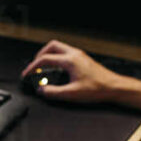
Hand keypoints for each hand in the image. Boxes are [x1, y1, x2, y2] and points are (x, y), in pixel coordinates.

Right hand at [21, 40, 140, 103]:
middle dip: (40, 55)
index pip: (45, 59)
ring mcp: (79, 55)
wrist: (114, 87)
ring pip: (59, 47)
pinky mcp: (83, 59)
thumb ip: (54, 92)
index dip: (32, 67)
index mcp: (70, 60)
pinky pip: (65, 52)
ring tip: (44, 67)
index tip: (27, 74)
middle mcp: (74, 54)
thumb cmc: (98, 89)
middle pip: (51, 46)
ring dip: (49, 55)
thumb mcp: (72, 94)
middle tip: (35, 66)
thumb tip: (42, 90)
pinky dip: (57, 57)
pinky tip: (57, 69)